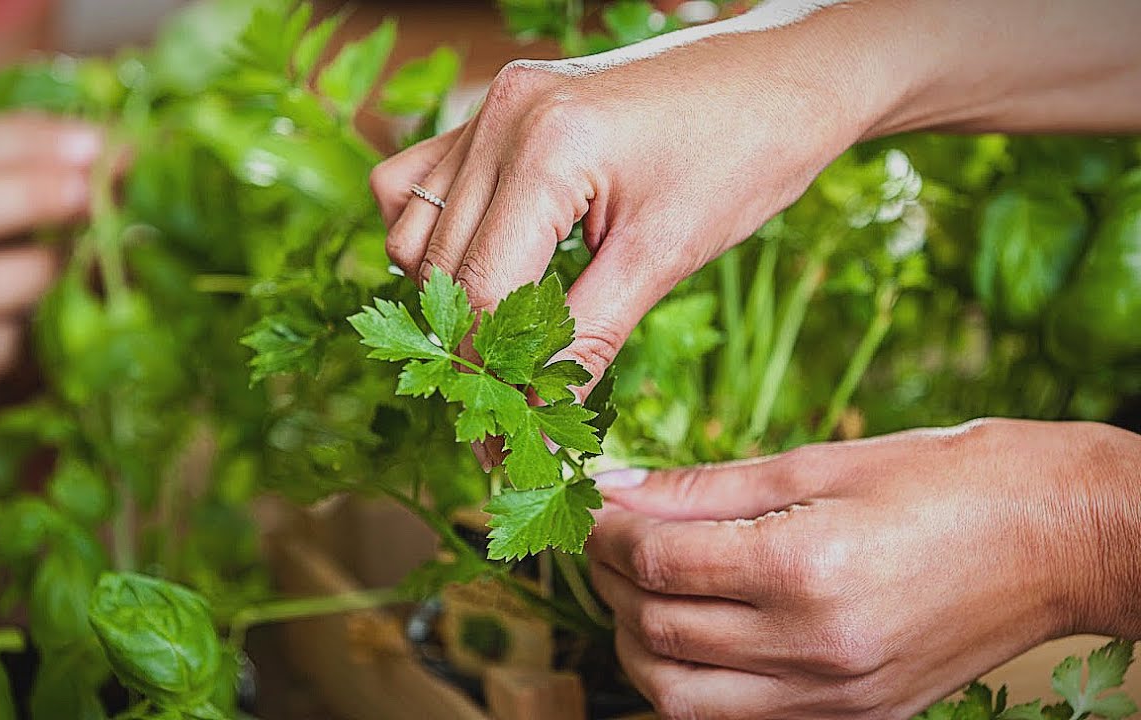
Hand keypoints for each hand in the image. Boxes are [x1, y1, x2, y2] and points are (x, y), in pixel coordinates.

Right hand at [369, 16, 873, 390]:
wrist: (781, 75)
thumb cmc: (743, 154)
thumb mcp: (666, 255)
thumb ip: (589, 339)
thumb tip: (541, 421)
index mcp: (547, 147)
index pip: (482, 288)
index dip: (492, 372)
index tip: (504, 438)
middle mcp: (503, 116)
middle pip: (441, 266)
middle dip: (471, 344)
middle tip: (508, 404)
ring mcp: (492, 105)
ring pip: (413, 227)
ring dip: (447, 291)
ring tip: (504, 335)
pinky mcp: (496, 108)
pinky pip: (419, 181)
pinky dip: (437, 235)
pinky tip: (487, 264)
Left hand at [586, 419, 1140, 718]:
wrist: (1057, 539)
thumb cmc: (947, 480)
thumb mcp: (820, 462)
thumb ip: (707, 487)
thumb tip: (620, 489)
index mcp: (808, 567)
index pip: (661, 564)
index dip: (609, 534)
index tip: (597, 508)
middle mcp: (817, 647)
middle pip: (659, 633)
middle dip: (612, 586)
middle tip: (609, 544)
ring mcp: (836, 697)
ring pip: (681, 700)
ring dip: (638, 646)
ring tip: (640, 594)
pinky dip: (693, 685)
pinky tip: (693, 636)